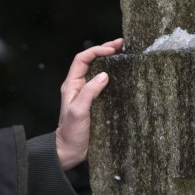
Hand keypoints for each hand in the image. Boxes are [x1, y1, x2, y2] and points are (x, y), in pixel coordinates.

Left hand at [55, 38, 123, 170]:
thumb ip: (89, 92)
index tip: (112, 50)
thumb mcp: (79, 111)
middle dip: (105, 51)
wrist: (70, 150)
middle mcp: (79, 86)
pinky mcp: (96, 102)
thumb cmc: (71, 132)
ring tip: (125, 53)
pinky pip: (104, 84)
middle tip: (122, 44)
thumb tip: (104, 75)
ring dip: (110, 61)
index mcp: (72, 84)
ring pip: (98, 71)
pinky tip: (124, 74)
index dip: (96, 51)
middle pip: (91, 62)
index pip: (82, 59)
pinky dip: (114, 76)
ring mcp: (87, 94)